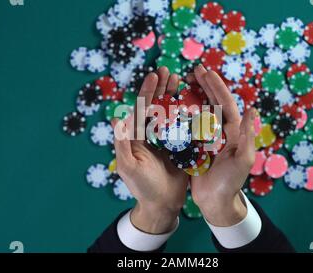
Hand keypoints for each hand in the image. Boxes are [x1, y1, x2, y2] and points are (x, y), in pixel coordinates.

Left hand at [113, 67, 188, 233]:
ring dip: (174, 96)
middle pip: (155, 106)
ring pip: (170, 113)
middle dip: (161, 88)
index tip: (155, 75)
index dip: (147, 92)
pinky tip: (195, 101)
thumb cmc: (141, 187)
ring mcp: (166, 140)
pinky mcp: (180, 147)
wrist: (162, 205)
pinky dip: (188, 113)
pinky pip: (184, 127)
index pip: (141, 109)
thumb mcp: (128, 166)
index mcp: (136, 137)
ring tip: (180, 80)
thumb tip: (117, 118)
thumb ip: (122, 143)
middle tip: (168, 71)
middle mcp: (150, 135)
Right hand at [188, 65, 256, 226]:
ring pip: (199, 111)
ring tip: (183, 82)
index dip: (215, 86)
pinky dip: (181, 113)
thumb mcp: (242, 160)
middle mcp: (220, 131)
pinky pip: (187, 125)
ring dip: (192, 95)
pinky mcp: (195, 146)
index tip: (205, 72)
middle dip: (203, 85)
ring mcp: (207, 137)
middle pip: (212, 102)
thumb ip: (246, 136)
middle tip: (192, 71)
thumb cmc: (231, 183)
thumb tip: (252, 109)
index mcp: (233, 131)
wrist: (216, 202)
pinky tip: (173, 105)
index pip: (225, 103)